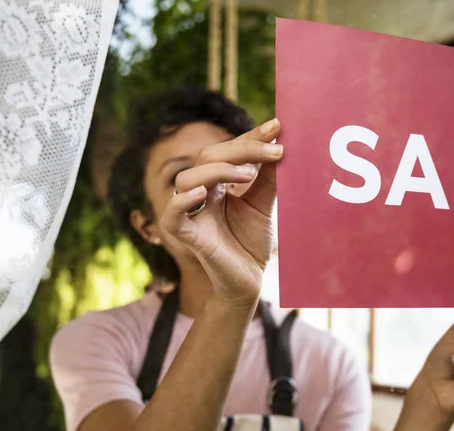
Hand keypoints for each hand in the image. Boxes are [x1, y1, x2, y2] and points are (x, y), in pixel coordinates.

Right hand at [160, 118, 282, 305]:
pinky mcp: (186, 236)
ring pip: (188, 179)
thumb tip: (280, 145)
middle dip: (241, 150)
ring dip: (218, 171)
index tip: (277, 126)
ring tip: (248, 175)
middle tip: (273, 150)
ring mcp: (192, 213)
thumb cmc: (251, 243)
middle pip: (208, 157)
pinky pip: (173, 216)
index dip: (251, 138)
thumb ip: (268, 179)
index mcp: (217, 183)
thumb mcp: (263, 206)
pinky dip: (184, 202)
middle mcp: (201, 193)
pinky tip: (204, 194)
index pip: (228, 151)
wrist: (249, 281)